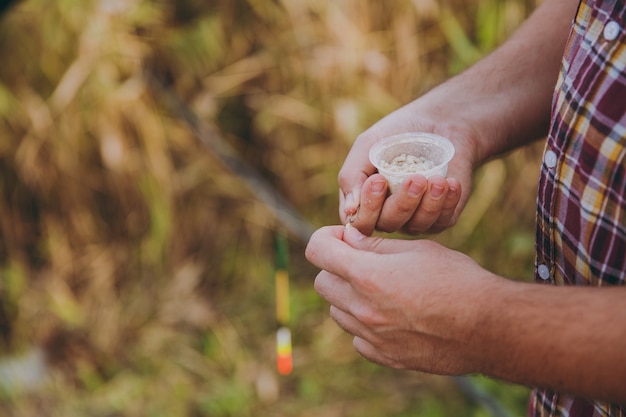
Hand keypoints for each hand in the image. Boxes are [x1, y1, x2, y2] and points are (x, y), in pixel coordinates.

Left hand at [305, 225, 497, 374]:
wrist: (489, 327)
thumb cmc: (458, 280)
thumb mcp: (417, 250)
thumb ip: (376, 246)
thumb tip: (348, 237)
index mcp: (368, 275)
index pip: (317, 250)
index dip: (326, 237)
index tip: (343, 237)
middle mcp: (363, 308)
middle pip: (322, 282)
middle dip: (336, 267)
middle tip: (362, 261)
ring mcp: (372, 337)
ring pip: (337, 312)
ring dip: (349, 296)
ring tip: (380, 289)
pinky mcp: (384, 356)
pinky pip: (358, 337)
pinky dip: (365, 324)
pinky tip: (391, 315)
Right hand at [339, 99, 478, 235]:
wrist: (437, 121)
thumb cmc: (396, 133)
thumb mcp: (367, 145)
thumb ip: (352, 175)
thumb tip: (350, 210)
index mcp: (365, 201)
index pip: (360, 222)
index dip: (368, 208)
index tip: (378, 179)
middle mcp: (387, 214)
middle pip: (389, 224)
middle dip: (402, 203)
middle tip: (416, 178)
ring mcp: (414, 218)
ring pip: (416, 225)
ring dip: (428, 204)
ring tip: (437, 180)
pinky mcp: (441, 217)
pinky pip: (441, 221)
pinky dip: (447, 203)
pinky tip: (450, 183)